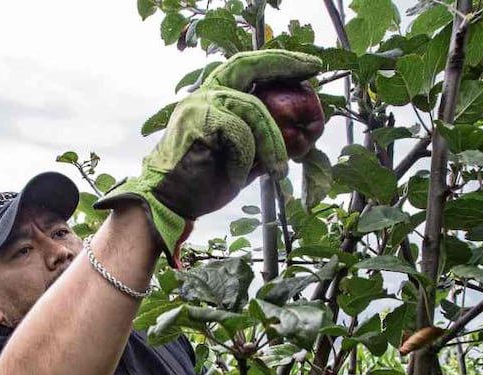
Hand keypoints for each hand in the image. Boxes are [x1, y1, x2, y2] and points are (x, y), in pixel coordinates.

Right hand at [95, 50, 321, 265]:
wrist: (170, 202)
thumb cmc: (204, 184)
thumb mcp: (244, 161)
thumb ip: (263, 144)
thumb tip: (301, 140)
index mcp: (216, 100)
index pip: (250, 71)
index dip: (279, 64)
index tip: (310, 67)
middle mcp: (207, 94)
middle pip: (249, 67)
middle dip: (284, 64)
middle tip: (312, 68)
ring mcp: (200, 104)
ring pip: (253, 109)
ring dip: (272, 142)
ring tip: (277, 170)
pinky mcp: (198, 119)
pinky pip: (239, 132)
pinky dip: (245, 158)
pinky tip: (237, 177)